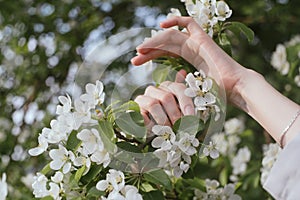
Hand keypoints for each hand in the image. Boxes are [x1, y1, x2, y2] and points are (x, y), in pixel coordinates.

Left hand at [131, 16, 247, 105]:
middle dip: (148, 51)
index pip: (164, 54)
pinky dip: (175, 21)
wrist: (234, 89)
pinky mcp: (203, 38)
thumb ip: (178, 90)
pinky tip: (161, 26)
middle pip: (165, 45)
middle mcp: (191, 50)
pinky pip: (189, 23)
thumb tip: (161, 100)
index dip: (150, 56)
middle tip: (134, 59)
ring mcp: (196, 43)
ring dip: (155, 41)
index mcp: (188, 61)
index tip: (136, 63)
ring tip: (140, 50)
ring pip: (171, 35)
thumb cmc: (216, 96)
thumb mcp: (190, 92)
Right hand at [134, 70, 193, 127]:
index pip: (178, 88)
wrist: (148, 129)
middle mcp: (153, 90)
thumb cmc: (166, 117)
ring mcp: (142, 99)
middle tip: (180, 127)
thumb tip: (183, 72)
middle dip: (175, 114)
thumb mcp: (178, 108)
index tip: (191, 117)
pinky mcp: (133, 110)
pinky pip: (141, 114)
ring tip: (168, 130)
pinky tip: (155, 129)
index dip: (186, 102)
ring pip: (153, 104)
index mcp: (166, 86)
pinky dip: (149, 123)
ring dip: (163, 120)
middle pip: (167, 97)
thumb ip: (183, 95)